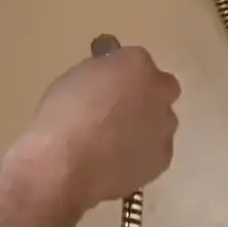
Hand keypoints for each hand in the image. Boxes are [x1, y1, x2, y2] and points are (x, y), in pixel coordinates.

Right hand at [22, 46, 181, 210]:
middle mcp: (159, 91)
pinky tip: (117, 163)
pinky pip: (155, 152)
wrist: (66, 166)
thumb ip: (99, 73)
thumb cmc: (62, 116)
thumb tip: (108, 75)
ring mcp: (165, 127)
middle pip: (161, 87)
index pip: (135, 60)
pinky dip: (141, 155)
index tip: (104, 85)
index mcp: (136, 63)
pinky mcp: (162, 159)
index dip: (119, 73)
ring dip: (145, 126)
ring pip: (161, 122)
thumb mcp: (72, 79)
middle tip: (116, 111)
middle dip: (145, 96)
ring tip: (113, 143)